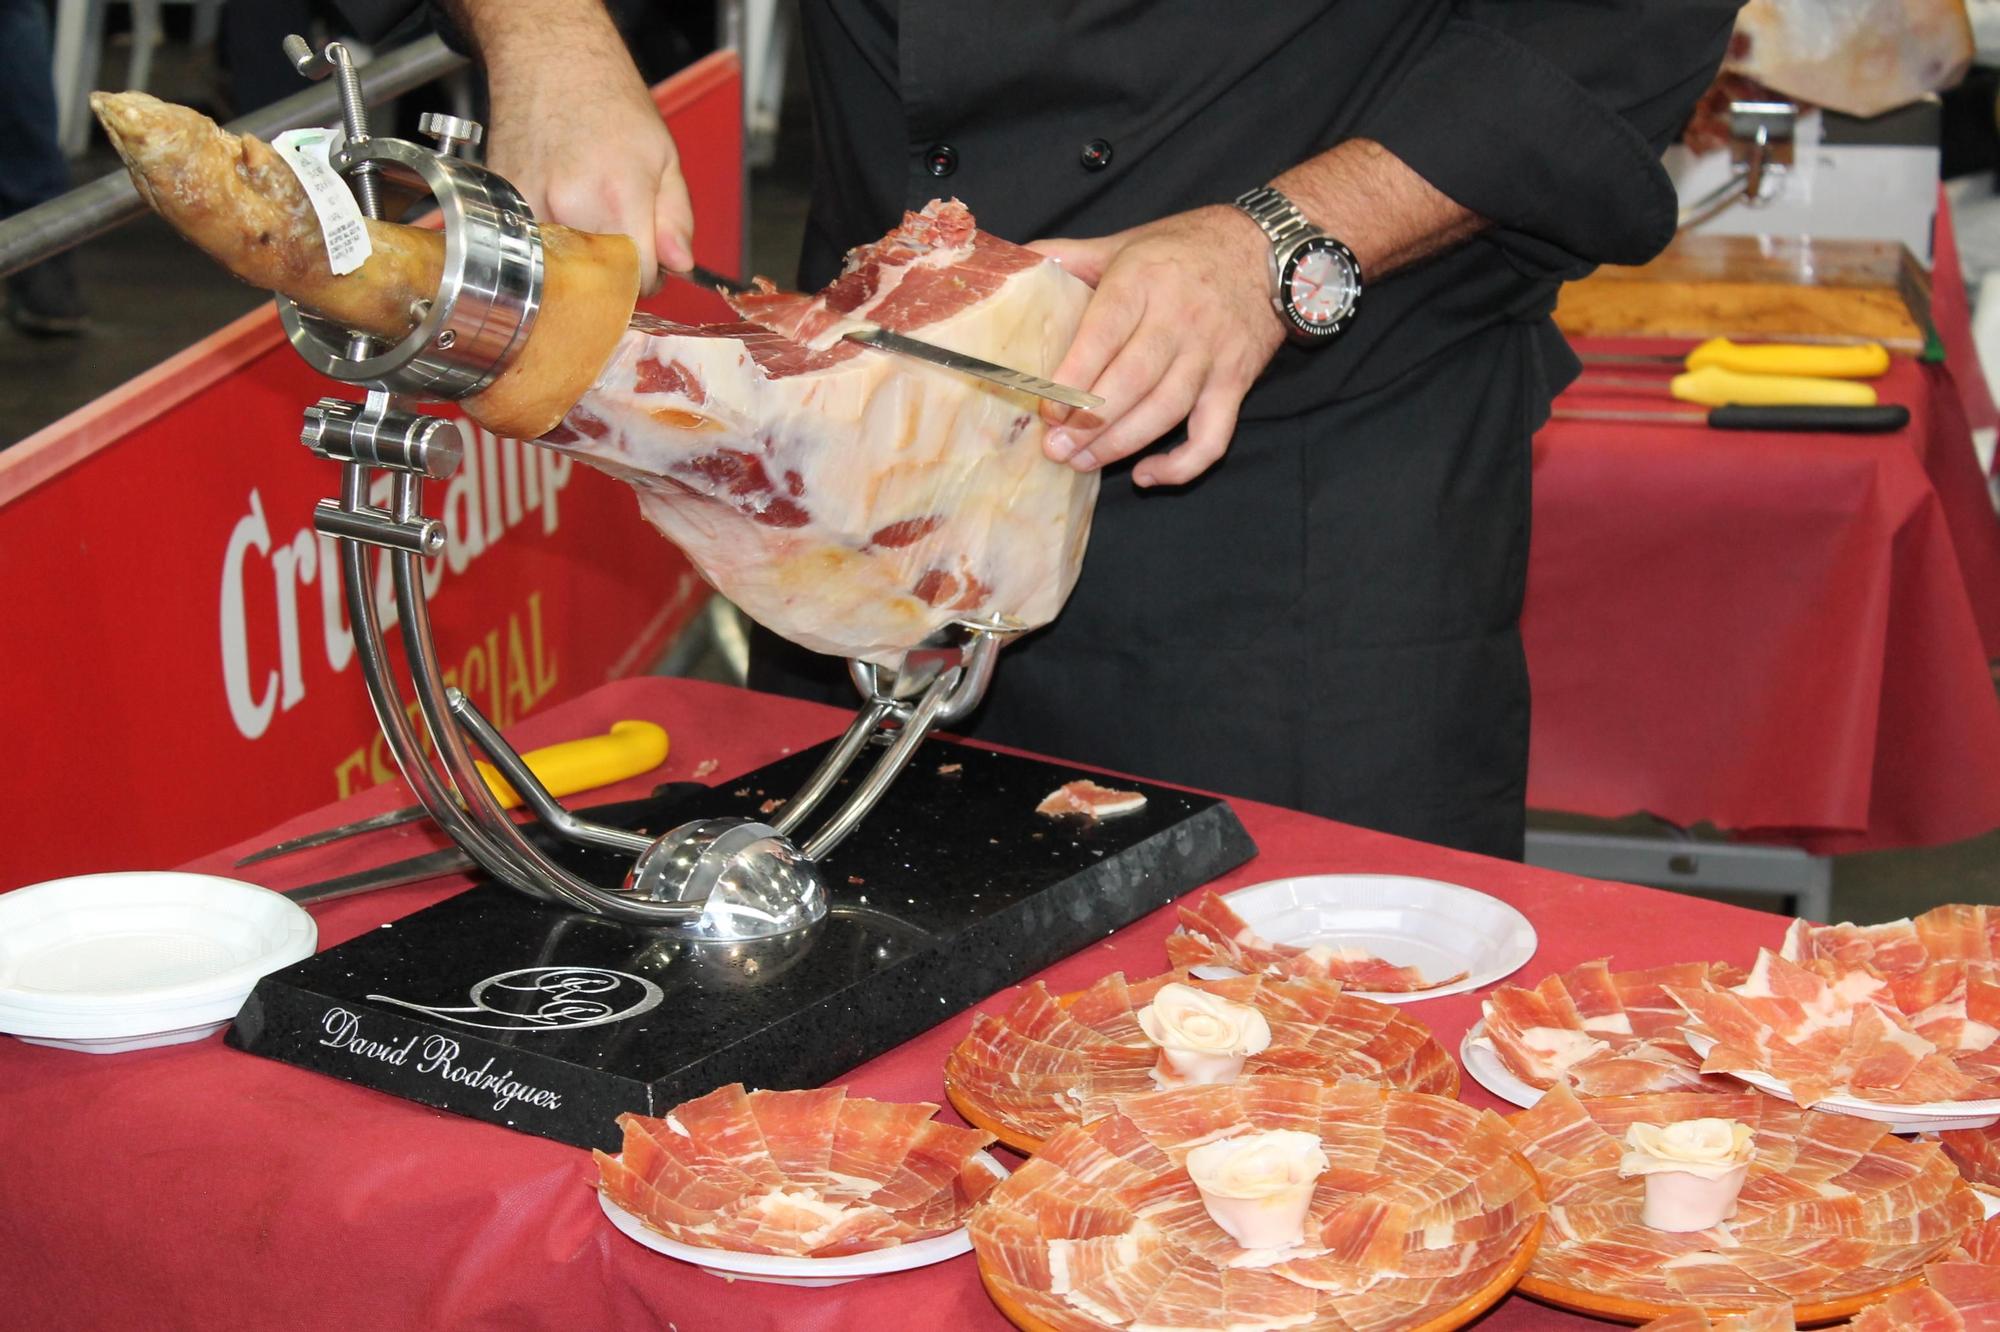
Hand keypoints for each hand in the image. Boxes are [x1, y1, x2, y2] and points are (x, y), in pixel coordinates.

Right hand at [482, 32, 692, 293]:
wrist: (551, 61)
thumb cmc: (609, 102)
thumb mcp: (665, 157)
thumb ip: (677, 219)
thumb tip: (679, 265)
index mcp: (617, 196)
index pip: (639, 280)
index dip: (649, 278)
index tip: (648, 264)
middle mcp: (569, 206)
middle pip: (598, 281)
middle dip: (615, 274)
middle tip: (620, 238)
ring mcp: (530, 207)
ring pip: (562, 270)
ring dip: (579, 260)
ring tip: (587, 216)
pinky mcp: (503, 204)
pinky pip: (533, 246)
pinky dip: (549, 241)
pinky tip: (559, 206)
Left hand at [1030, 205, 1283, 486]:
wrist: (1268, 252)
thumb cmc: (1184, 250)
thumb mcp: (1124, 243)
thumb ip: (1069, 256)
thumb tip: (1014, 262)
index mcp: (1143, 282)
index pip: (1105, 335)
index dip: (1075, 377)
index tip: (1047, 407)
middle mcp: (1179, 320)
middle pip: (1133, 381)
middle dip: (1090, 423)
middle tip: (1055, 450)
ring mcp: (1211, 356)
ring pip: (1165, 412)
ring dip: (1122, 444)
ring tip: (1082, 463)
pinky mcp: (1235, 384)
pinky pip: (1213, 436)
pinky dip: (1182, 465)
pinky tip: (1146, 475)